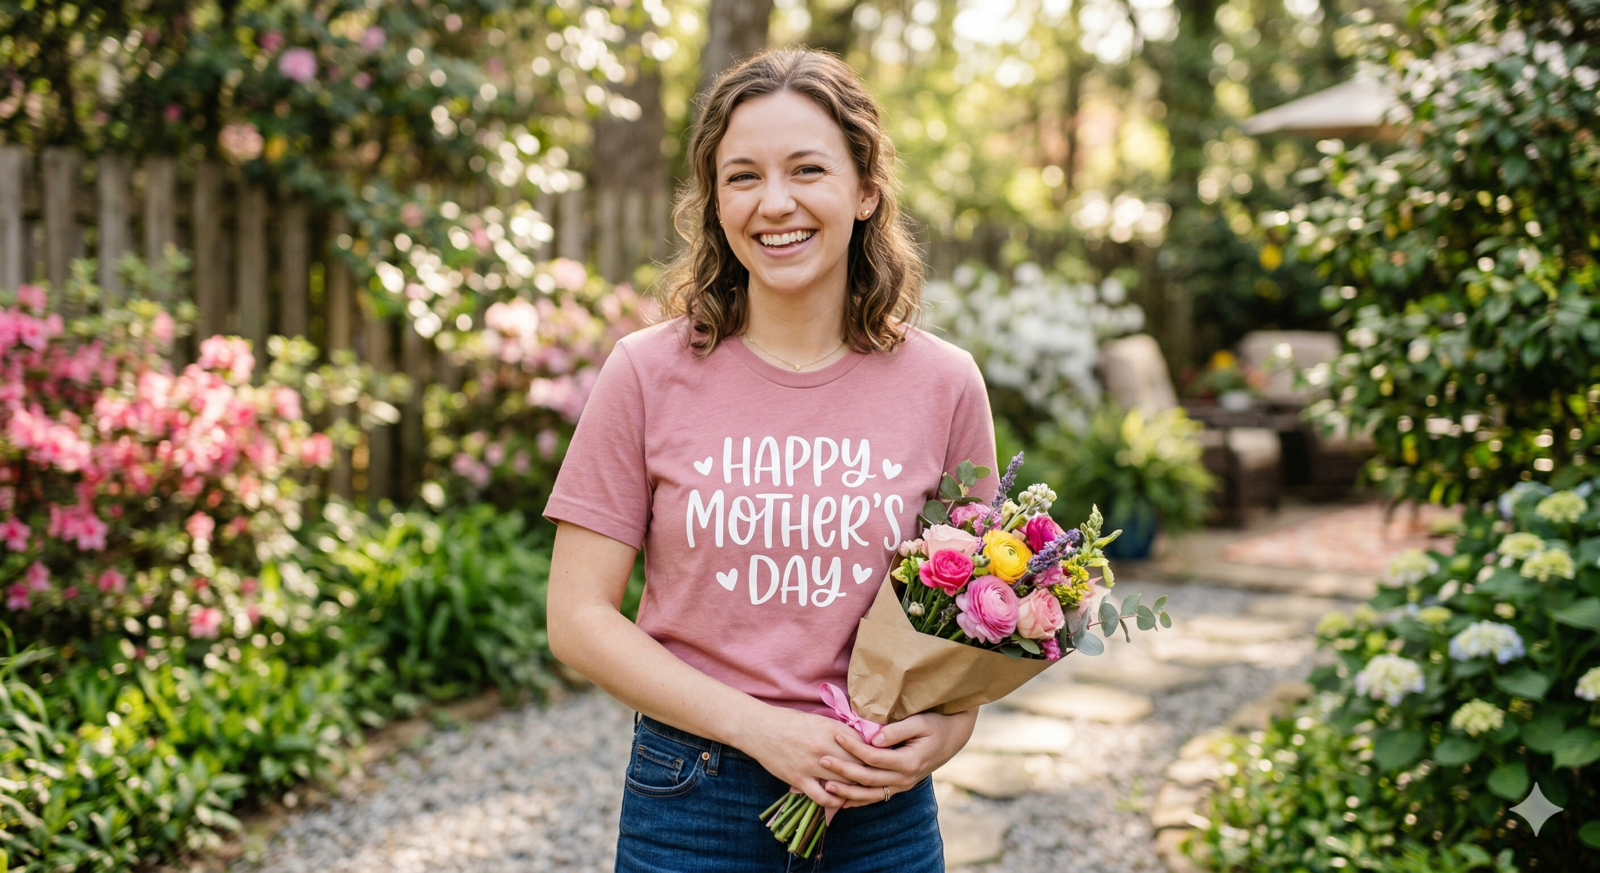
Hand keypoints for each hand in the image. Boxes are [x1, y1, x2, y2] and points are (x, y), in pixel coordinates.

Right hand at [735, 705, 870, 809]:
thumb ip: (839, 731)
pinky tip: (838, 800)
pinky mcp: (799, 779)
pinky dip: (835, 802)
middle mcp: (825, 747)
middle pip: (860, 765)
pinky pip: (824, 798)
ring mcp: (812, 765)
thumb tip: (861, 740)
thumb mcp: (818, 719)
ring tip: (859, 791)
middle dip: (869, 773)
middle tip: (874, 778)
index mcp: (832, 729)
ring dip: (854, 789)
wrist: (758, 728)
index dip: (875, 753)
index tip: (879, 759)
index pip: (865, 745)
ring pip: (846, 784)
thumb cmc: (789, 721)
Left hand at [818, 709, 978, 807]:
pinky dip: (858, 801)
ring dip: (847, 792)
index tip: (836, 736)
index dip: (853, 747)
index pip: (874, 757)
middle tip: (822, 760)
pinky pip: (876, 798)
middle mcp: (905, 778)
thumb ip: (897, 731)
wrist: (952, 738)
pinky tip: (841, 802)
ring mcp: (902, 786)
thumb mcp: (920, 722)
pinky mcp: (899, 787)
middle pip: (867, 778)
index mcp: (909, 761)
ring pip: (870, 794)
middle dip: (843, 770)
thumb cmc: (935, 725)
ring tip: (825, 786)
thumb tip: (874, 739)